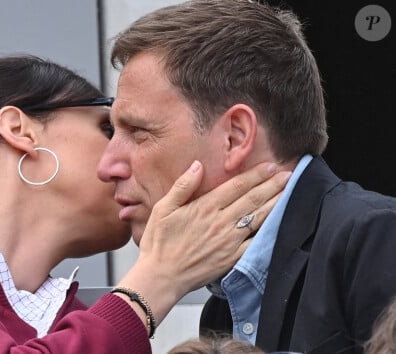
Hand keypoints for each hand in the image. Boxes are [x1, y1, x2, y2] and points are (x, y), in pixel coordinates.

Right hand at [117, 161, 289, 324]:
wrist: (161, 276)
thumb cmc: (159, 243)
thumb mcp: (162, 208)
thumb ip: (182, 186)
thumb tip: (197, 165)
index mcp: (205, 207)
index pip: (237, 186)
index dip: (256, 175)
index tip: (270, 166)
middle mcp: (221, 222)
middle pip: (253, 199)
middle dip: (272, 185)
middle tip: (289, 174)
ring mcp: (229, 241)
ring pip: (259, 218)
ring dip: (275, 203)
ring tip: (289, 191)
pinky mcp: (232, 258)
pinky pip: (256, 242)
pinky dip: (270, 231)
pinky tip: (279, 222)